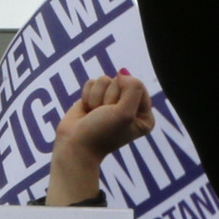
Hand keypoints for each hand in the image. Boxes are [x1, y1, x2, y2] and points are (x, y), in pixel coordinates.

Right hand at [47, 72, 153, 206]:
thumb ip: (133, 88)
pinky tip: (87, 111)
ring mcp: (111, 102)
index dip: (123, 96)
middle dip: (108, 98)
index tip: (116, 114)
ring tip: (95, 114)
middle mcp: (130, 107)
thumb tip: (122, 72)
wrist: (75, 146)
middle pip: (120, 81)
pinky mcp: (95, 98)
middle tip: (103, 116)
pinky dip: (87, 96)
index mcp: (144, 116)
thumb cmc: (101, 133)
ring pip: (104, 80)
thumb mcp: (125, 113)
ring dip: (96, 98)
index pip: (138, 86)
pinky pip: (92, 83)